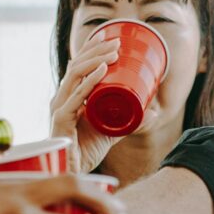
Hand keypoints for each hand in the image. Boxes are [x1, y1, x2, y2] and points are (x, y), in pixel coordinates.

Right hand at [49, 33, 126, 171]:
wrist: (73, 174)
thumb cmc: (86, 152)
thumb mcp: (112, 131)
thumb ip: (129, 122)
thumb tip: (153, 112)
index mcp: (69, 96)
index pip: (78, 66)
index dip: (92, 49)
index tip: (112, 39)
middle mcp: (61, 99)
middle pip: (76, 65)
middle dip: (96, 50)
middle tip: (118, 42)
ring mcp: (59, 108)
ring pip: (75, 74)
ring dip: (96, 58)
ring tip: (114, 51)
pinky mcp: (61, 120)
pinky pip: (76, 96)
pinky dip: (90, 81)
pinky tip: (103, 69)